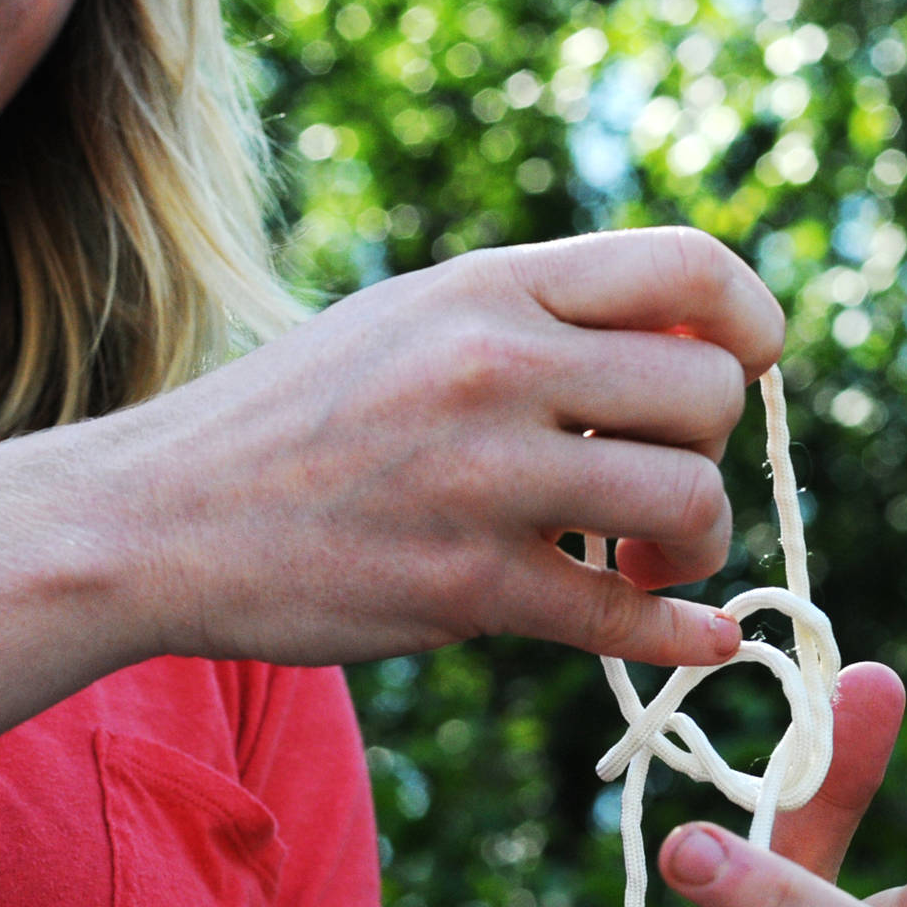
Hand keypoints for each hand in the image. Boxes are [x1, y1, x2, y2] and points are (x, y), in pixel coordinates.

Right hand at [94, 228, 784, 667]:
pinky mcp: (465, 589)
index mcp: (487, 287)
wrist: (156, 519)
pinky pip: (626, 620)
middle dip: (708, 449)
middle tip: (650, 486)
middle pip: (710, 393)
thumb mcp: (408, 322)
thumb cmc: (290, 419)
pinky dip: (678, 637)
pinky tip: (690, 639)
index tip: (740, 373)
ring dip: (690, 548)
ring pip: (688, 503)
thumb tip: (690, 355)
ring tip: (638, 561)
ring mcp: (483, 480)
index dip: (751, 324)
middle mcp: (495, 366)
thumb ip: (536, 322)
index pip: (692, 267)